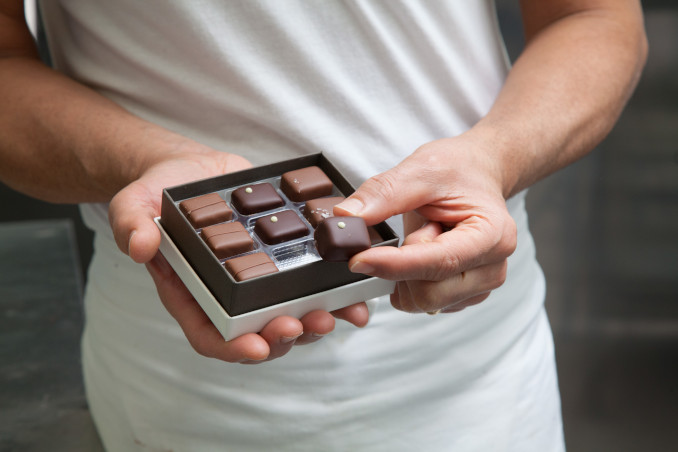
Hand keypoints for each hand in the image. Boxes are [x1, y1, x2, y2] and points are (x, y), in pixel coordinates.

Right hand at [108, 144, 367, 362]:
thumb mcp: (134, 202)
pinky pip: (310, 284)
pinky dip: (333, 293)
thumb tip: (139, 247)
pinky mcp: (284, 260)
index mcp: (192, 293)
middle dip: (285, 336)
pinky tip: (354, 293)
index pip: (211, 335)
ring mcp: (259, 280)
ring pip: (291, 315)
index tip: (258, 346)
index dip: (234, 347)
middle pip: (258, 333)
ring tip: (338, 314)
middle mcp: (228, 295)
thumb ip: (130, 223)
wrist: (192, 171)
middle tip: (305, 325)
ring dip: (316, 321)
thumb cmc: (160, 191)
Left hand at [334, 133, 516, 313]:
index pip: (438, 263)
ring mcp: (481, 286)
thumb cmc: (457, 170)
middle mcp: (493, 267)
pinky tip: (426, 252)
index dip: (393, 265)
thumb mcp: (419, 169)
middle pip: (428, 294)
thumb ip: (383, 194)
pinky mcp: (465, 295)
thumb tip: (346, 217)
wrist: (477, 174)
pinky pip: (422, 302)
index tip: (357, 259)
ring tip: (425, 237)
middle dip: (402, 267)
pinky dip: (411, 281)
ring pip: (422, 302)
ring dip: (407, 274)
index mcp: (492, 235)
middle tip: (414, 231)